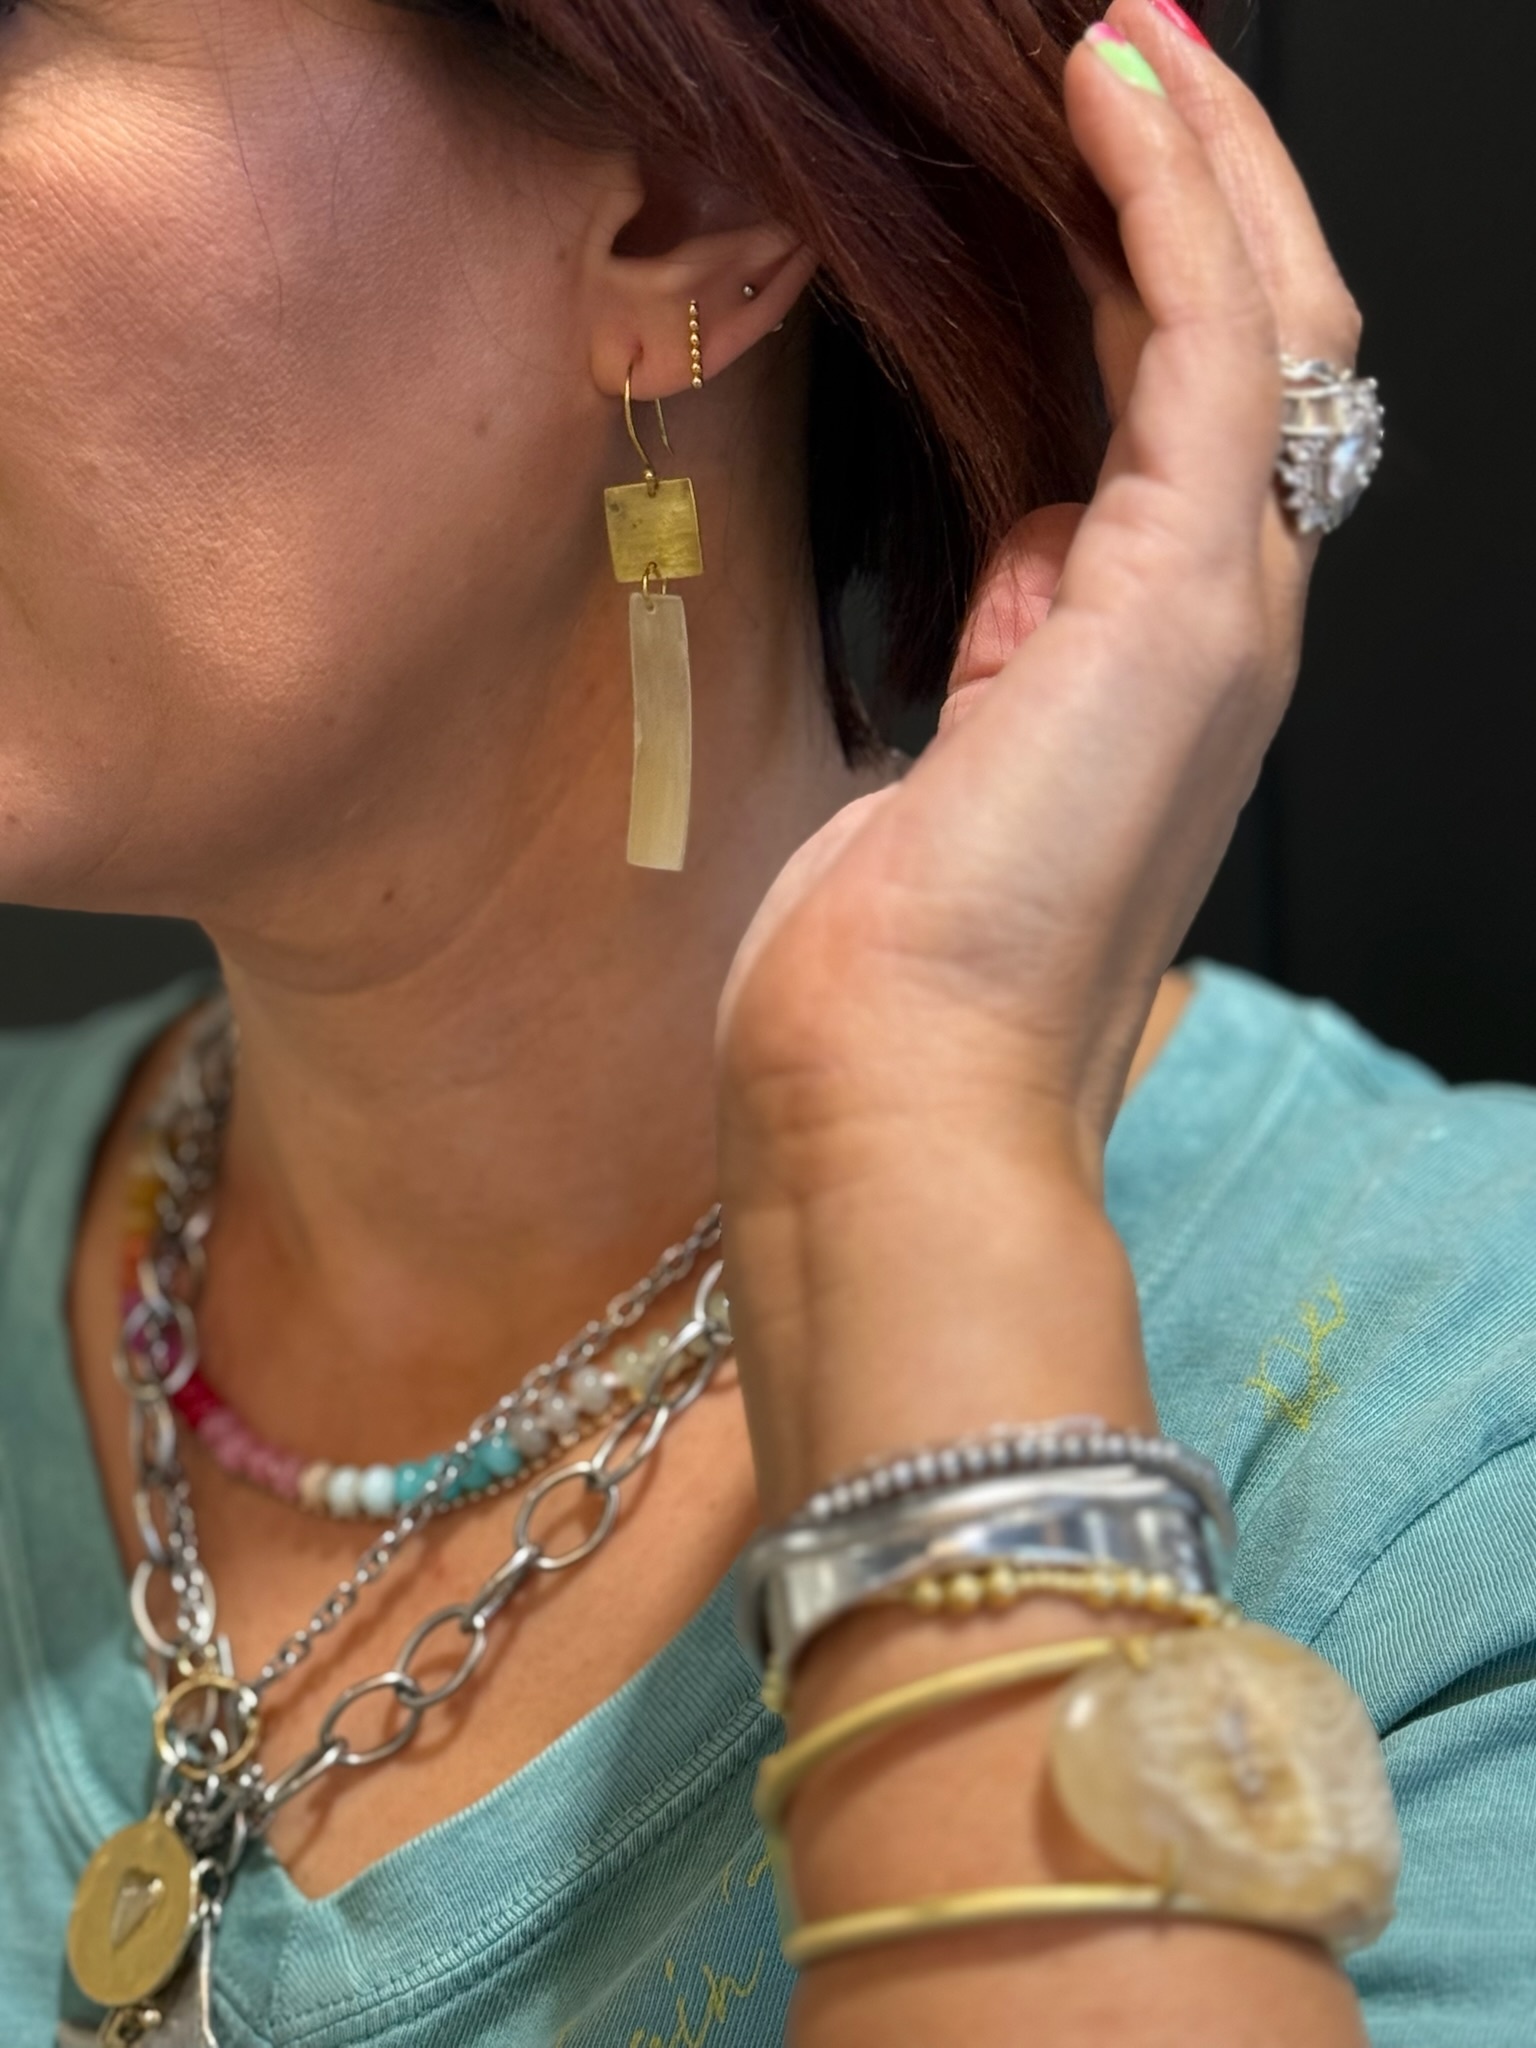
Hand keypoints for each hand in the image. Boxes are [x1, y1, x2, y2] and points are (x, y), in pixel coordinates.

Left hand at [718, 0, 1361, 1511]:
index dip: (1160, 279)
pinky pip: (1211, 342)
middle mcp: (1222, 628)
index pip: (1194, 425)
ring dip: (1206, 166)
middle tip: (1136, 59)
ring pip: (1267, 321)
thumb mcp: (953, 765)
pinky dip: (1177, 203)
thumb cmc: (898, 973)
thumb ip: (1005, 649)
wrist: (903, 1092)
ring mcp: (1224, 609)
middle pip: (1261, 352)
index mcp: (1156, 668)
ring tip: (1133, 47)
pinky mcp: (1185, 594)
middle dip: (1207, 193)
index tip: (1089, 164)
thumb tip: (1023, 553)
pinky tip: (1119, 95)